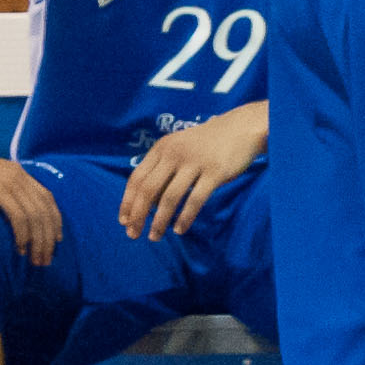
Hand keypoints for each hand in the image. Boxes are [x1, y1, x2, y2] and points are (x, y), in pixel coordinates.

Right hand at [0, 146, 61, 265]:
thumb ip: (3, 196)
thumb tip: (11, 220)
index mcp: (20, 174)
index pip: (47, 199)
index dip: (55, 221)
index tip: (55, 242)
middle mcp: (20, 176)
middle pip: (45, 211)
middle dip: (48, 238)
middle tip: (45, 260)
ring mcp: (10, 182)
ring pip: (35, 215)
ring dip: (38, 241)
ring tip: (35, 259)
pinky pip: (18, 215)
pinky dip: (23, 234)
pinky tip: (20, 248)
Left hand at [121, 110, 264, 242]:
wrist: (240, 128)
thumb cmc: (206, 144)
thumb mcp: (179, 148)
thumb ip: (163, 170)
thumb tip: (149, 204)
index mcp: (162, 148)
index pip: (137, 178)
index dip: (128, 202)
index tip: (124, 221)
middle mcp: (174, 154)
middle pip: (148, 190)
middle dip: (138, 215)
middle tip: (134, 234)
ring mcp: (194, 162)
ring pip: (169, 197)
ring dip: (159, 221)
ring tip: (155, 236)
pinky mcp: (214, 172)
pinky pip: (195, 199)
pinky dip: (185, 217)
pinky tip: (179, 229)